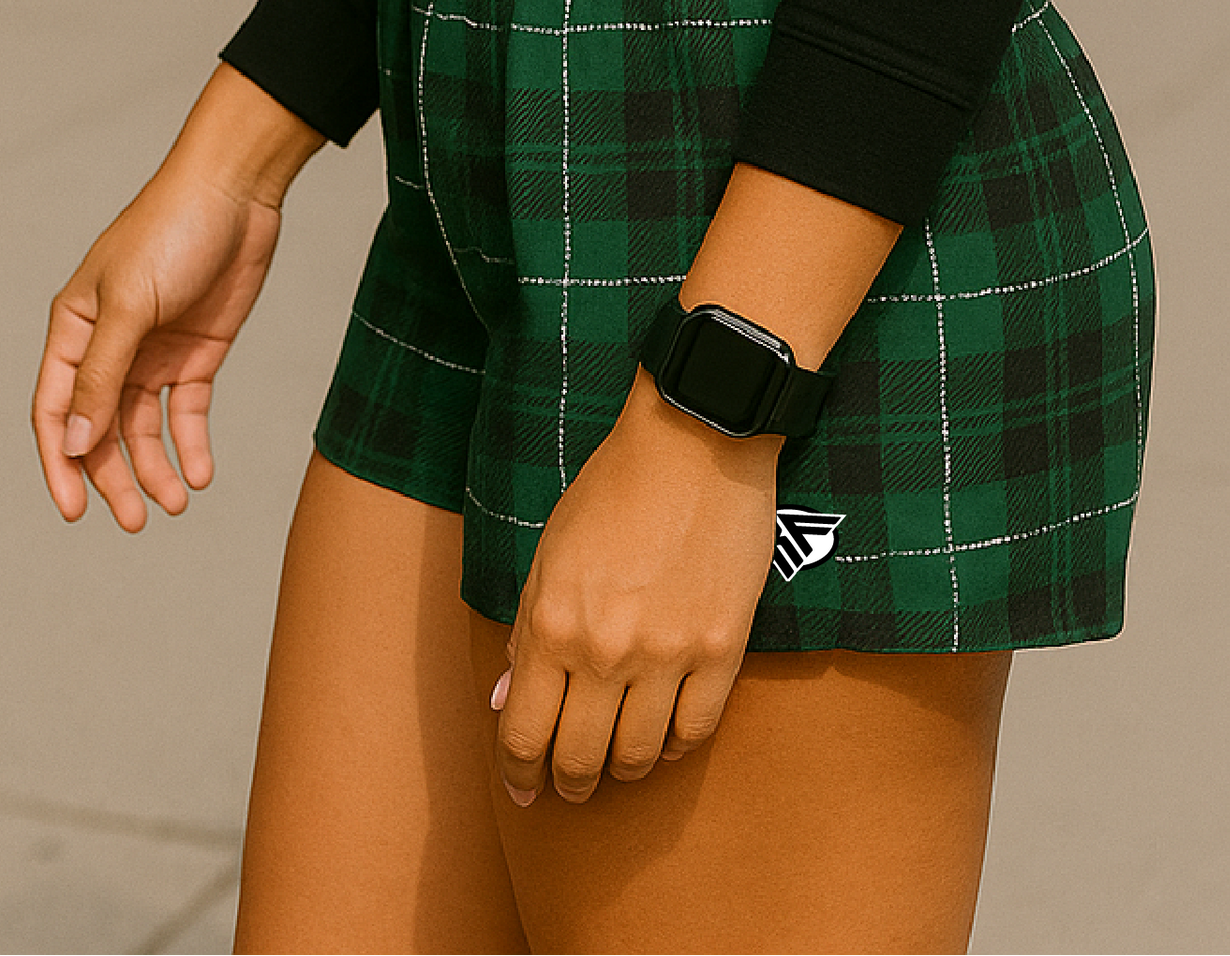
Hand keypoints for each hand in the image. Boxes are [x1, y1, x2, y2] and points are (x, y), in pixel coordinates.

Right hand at [31, 129, 297, 531]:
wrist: (238, 190)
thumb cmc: (172, 230)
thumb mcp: (130, 303)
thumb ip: (102, 374)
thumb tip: (76, 442)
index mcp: (75, 329)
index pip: (57, 410)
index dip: (61, 463)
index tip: (75, 510)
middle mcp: (109, 345)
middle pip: (101, 428)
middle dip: (113, 476)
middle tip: (134, 521)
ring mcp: (153, 349)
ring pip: (143, 427)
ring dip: (154, 467)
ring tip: (175, 504)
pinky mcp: (197, 350)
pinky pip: (186, 410)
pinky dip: (190, 444)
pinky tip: (200, 474)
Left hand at [492, 372, 779, 804]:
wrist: (696, 441)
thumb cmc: (614, 490)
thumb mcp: (550, 553)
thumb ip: (527, 630)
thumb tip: (507, 699)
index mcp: (551, 624)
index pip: (523, 734)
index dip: (518, 773)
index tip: (522, 788)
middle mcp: (605, 651)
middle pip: (579, 759)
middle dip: (568, 782)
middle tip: (570, 785)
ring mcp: (668, 654)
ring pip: (637, 756)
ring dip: (621, 770)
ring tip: (617, 762)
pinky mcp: (722, 648)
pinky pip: (695, 730)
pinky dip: (674, 745)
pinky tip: (664, 735)